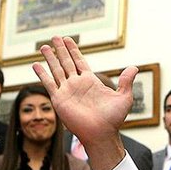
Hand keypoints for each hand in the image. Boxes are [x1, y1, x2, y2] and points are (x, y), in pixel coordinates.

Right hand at [32, 36, 135, 169]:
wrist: (102, 133)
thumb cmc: (114, 119)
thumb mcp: (124, 97)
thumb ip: (126, 81)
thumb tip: (134, 67)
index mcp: (91, 81)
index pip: (79, 61)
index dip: (73, 50)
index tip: (68, 39)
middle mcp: (77, 84)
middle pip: (66, 62)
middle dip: (60, 49)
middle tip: (54, 36)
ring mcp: (67, 91)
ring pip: (56, 70)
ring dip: (50, 58)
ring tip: (43, 46)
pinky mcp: (59, 99)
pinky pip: (49, 84)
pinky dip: (42, 74)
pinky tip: (35, 65)